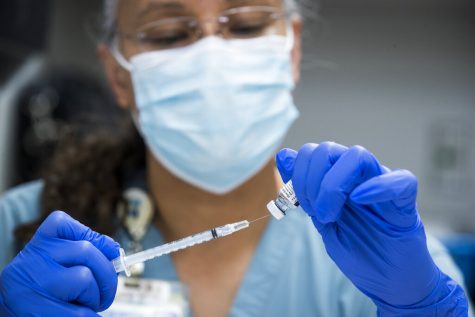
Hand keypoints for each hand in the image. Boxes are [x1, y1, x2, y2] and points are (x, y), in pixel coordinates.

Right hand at [0, 211, 118, 316]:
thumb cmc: (43, 296)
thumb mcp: (54, 267)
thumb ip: (80, 255)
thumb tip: (115, 252)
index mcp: (34, 248)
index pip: (61, 222)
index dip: (93, 237)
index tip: (109, 253)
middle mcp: (29, 263)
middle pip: (85, 250)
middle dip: (107, 273)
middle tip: (106, 291)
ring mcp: (31, 287)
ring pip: (84, 277)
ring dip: (96, 296)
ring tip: (89, 305)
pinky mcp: (37, 312)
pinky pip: (80, 312)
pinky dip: (90, 315)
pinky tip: (85, 315)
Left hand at [276, 142, 467, 312]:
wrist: (388, 283)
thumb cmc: (358, 252)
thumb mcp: (321, 219)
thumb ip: (304, 189)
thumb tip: (283, 155)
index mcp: (339, 180)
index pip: (314, 152)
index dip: (299, 173)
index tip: (301, 205)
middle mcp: (359, 177)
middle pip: (330, 149)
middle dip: (311, 179)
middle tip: (315, 211)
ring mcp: (383, 187)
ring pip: (358, 156)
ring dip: (333, 184)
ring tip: (329, 215)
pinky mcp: (406, 204)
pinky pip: (401, 181)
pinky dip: (377, 186)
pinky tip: (359, 200)